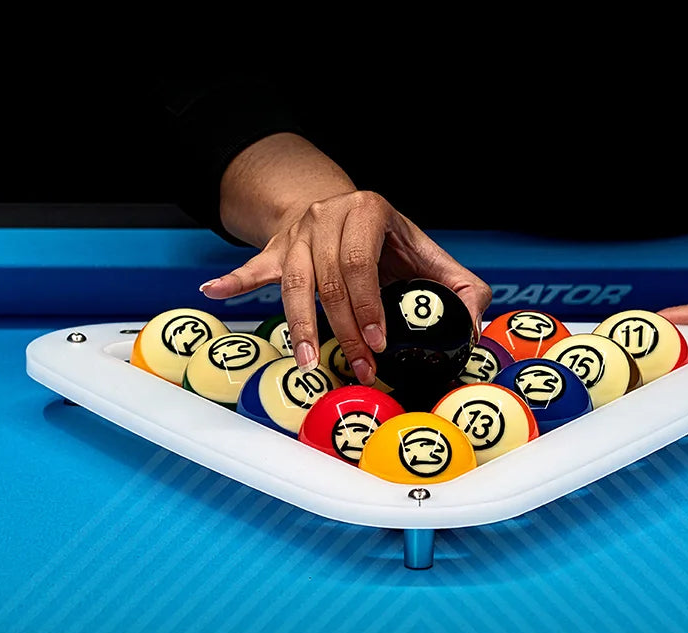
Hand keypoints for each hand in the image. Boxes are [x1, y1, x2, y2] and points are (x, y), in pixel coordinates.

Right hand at [201, 190, 489, 385]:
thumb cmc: (389, 244)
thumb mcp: (428, 253)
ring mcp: (298, 233)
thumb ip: (459, 287)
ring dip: (300, 326)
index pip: (361, 261)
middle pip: (328, 280)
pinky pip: (253, 267)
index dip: (368, 304)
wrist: (344, 211)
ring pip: (293, 282)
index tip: (378, 341)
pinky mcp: (276, 249)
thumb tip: (474, 326)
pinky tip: (213, 291)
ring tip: (307, 361)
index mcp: (368, 211)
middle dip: (343, 329)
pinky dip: (233, 281)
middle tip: (357, 367)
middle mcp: (328, 216)